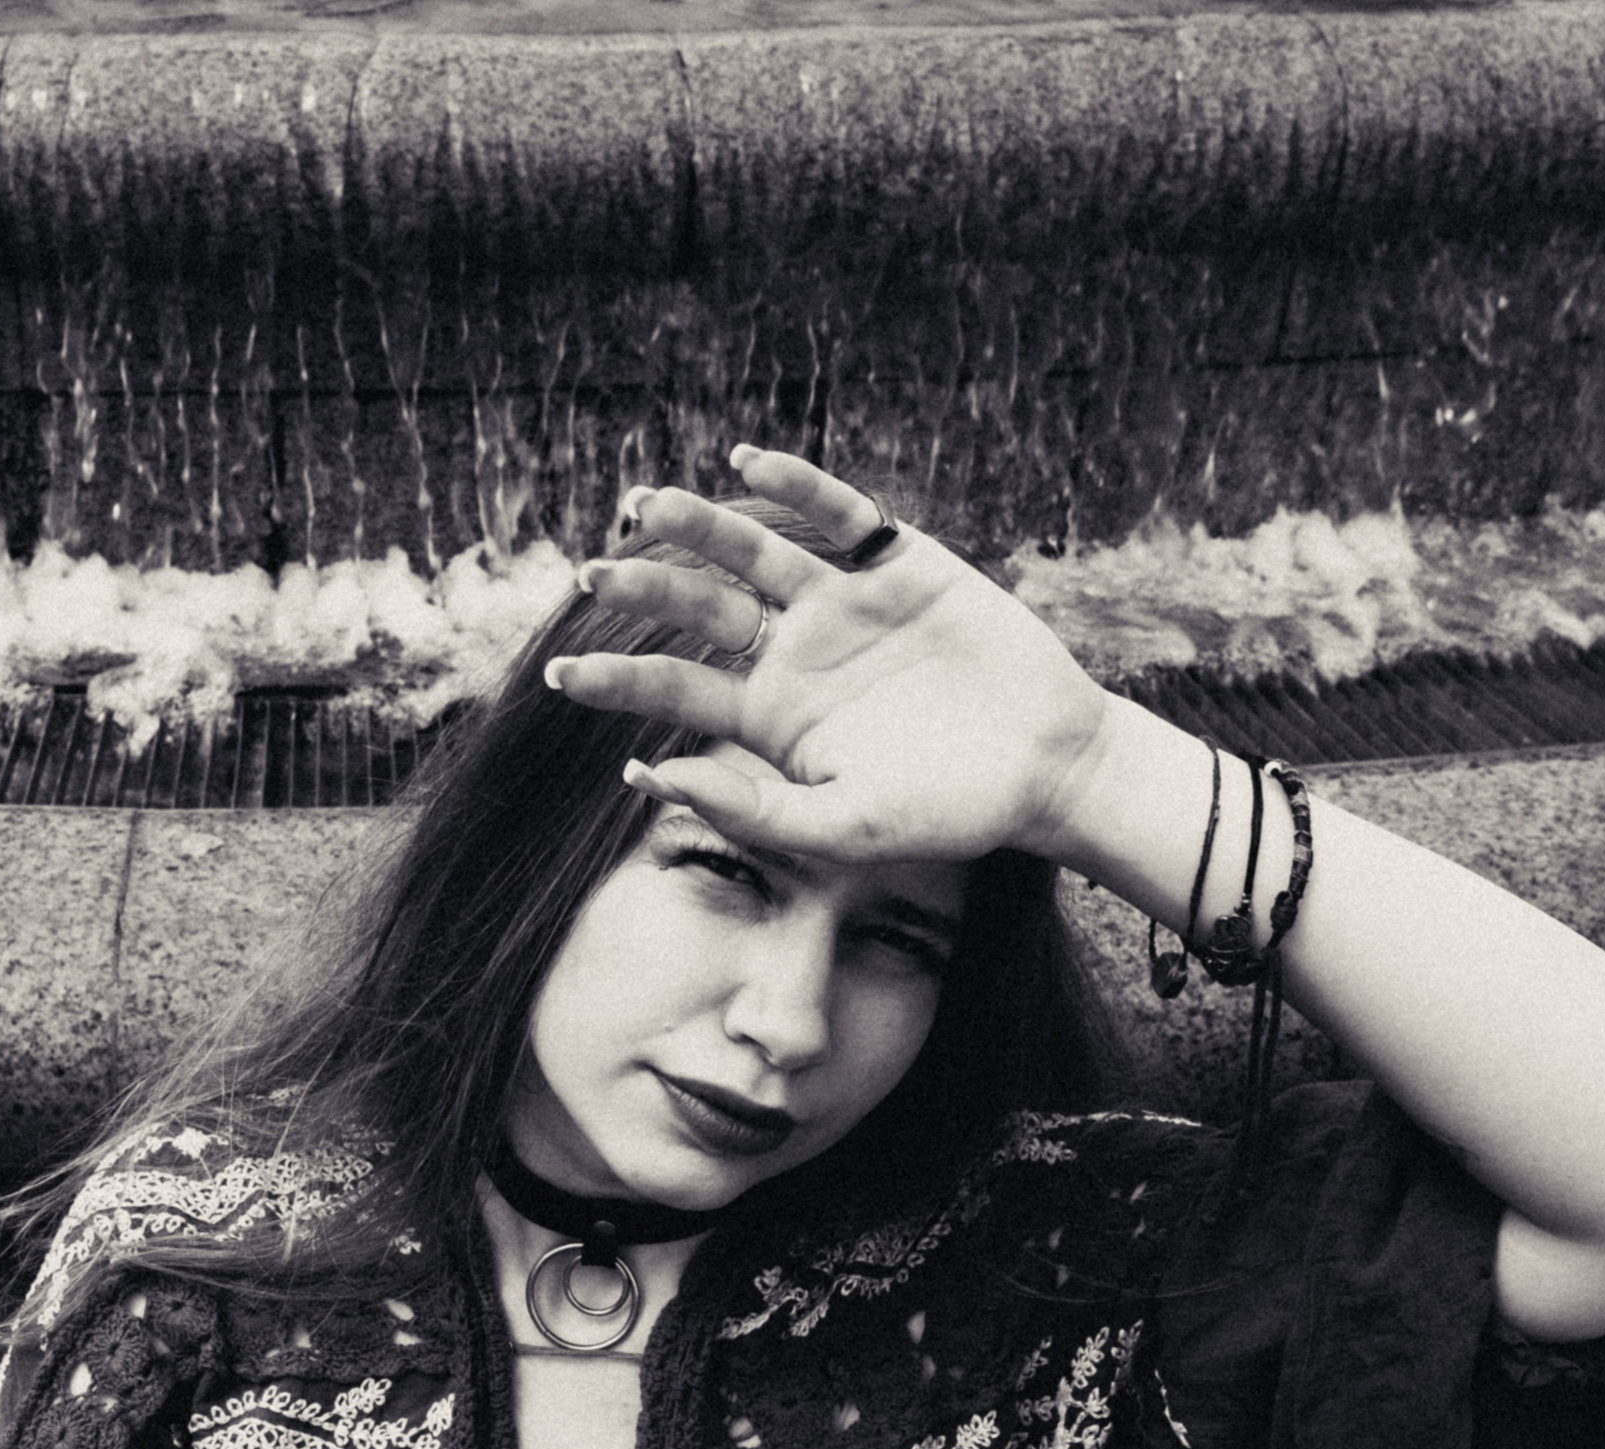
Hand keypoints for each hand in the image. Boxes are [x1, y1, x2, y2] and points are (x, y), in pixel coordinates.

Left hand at [546, 445, 1115, 868]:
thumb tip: (649, 775)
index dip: (617, 678)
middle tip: (590, 571)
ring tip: (648, 504)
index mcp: (771, 718)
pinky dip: (796, 488)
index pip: (676, 687)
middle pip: (700, 609)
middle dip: (645, 587)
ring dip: (700, 525)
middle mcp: (795, 654)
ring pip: (753, 552)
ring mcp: (844, 604)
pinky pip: (839, 516)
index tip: (559, 674)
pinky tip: (748, 466)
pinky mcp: (900, 565)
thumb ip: (749, 807)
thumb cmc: (944, 813)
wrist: (1046, 768)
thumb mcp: (840, 827)